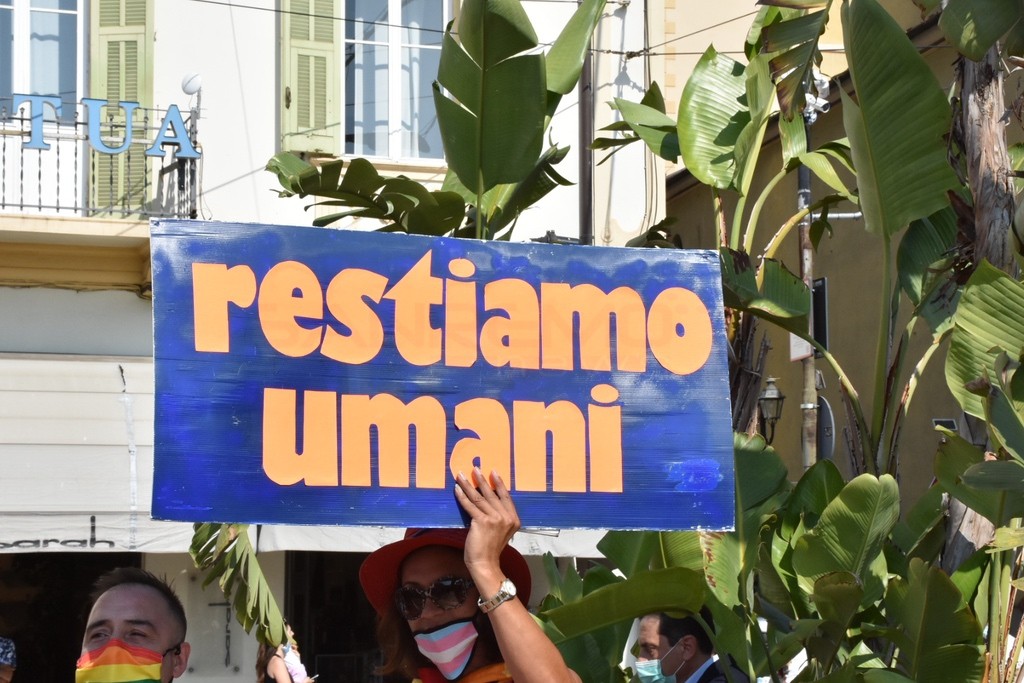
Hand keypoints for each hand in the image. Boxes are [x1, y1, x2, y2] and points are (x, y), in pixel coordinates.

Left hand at [454, 467, 519, 589]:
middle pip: (492, 494)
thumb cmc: (490, 550)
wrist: (485, 564)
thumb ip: (499, 518)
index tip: (494, 472)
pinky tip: (457, 489)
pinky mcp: (482, 522)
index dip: (499, 484)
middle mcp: (507, 517)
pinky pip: (470, 505)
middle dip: (482, 480)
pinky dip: (462, 496)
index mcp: (514, 519)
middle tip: (475, 468)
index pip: (506, 497)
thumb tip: (486, 502)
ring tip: (462, 475)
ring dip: (469, 485)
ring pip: (479, 497)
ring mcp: (495, 519)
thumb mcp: (501, 532)